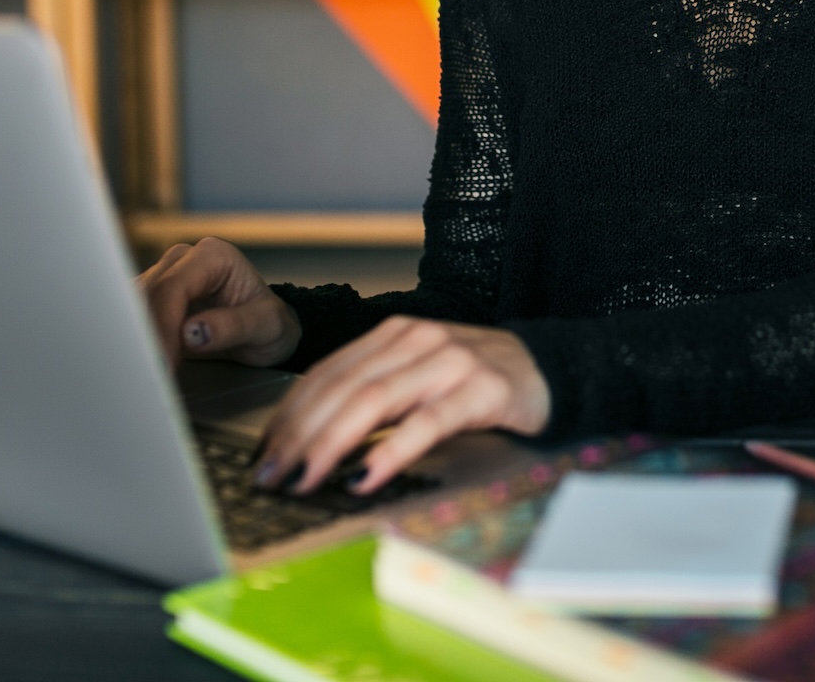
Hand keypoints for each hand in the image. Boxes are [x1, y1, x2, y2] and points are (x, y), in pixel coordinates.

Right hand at [136, 236, 300, 367]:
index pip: (173, 287)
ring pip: (131, 306)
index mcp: (213, 256)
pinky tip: (139, 365)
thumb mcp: (267, 326)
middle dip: (145, 336)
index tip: (163, 360)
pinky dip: (134, 342)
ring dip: (135, 340)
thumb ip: (233, 327)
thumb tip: (193, 333)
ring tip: (143, 373)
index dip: (163, 325)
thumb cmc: (270, 324)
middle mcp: (183, 260)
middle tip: (148, 374)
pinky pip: (131, 318)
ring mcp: (164, 277)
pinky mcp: (151, 300)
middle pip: (146, 296)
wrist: (265, 332)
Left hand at [255, 316, 549, 496]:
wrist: (550, 370)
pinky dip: (391, 452)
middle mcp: (417, 340)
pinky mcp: (482, 390)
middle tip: (273, 476)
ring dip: (330, 444)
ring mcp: (450, 362)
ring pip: (374, 401)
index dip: (289, 415)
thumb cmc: (476, 381)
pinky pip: (427, 423)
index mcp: (394, 335)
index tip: (264, 455)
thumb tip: (309, 441)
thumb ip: (373, 395)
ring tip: (306, 479)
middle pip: (342, 388)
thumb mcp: (418, 377)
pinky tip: (367, 477)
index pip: (326, 374)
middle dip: (299, 435)